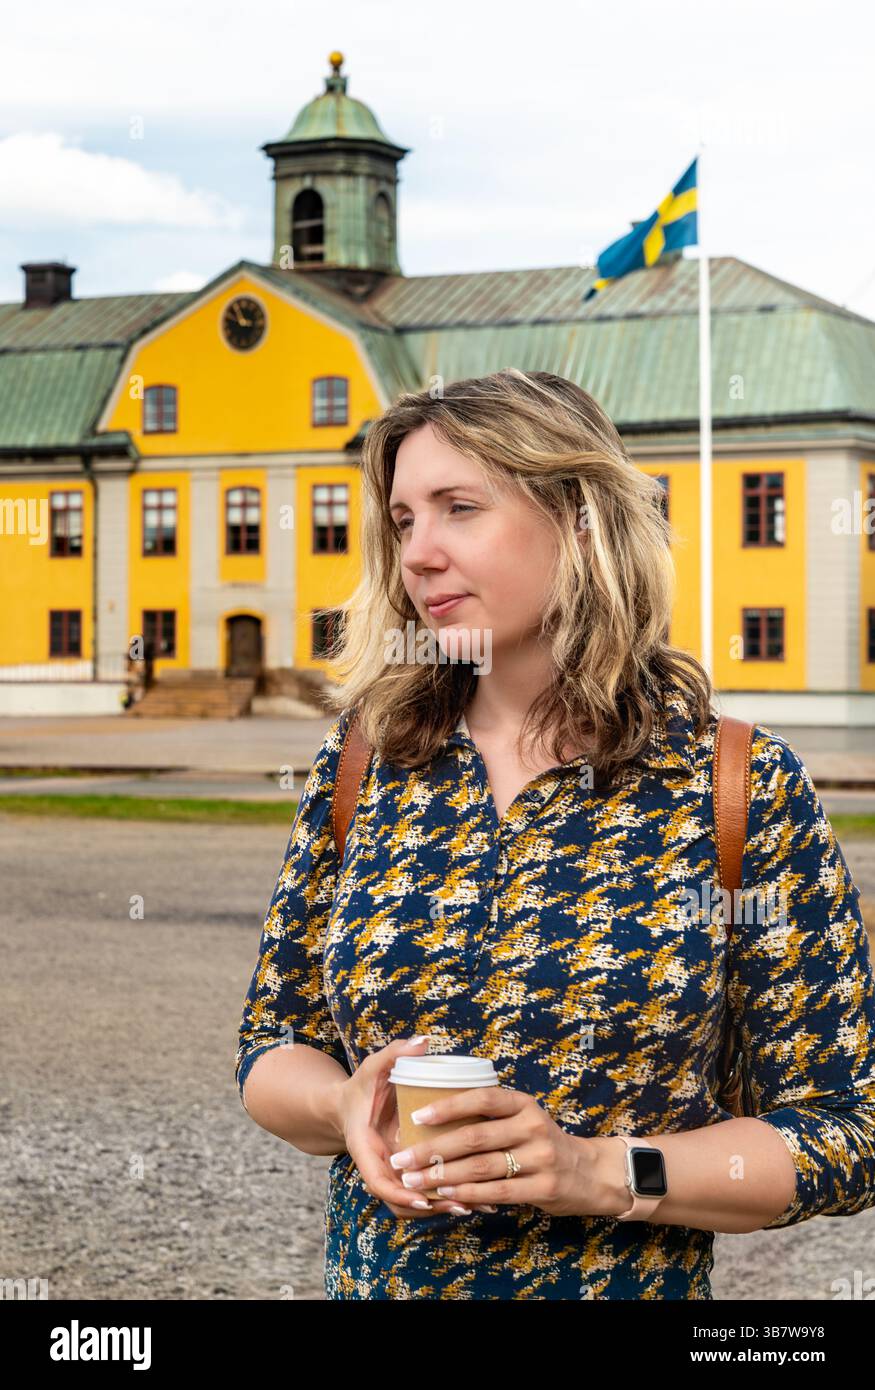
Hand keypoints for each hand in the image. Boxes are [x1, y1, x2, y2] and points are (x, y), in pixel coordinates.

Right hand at [333, 1037, 497, 1218]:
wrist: (349, 1106)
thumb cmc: (362, 1086)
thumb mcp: (373, 1067)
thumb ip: (394, 1054)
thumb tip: (422, 1041)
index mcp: (365, 1147)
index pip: (378, 1181)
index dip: (401, 1193)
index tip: (425, 1198)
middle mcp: (378, 1166)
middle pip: (400, 1199)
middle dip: (430, 1205)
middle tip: (462, 1204)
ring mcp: (392, 1172)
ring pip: (413, 1202)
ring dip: (440, 1206)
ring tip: (474, 1205)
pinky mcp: (405, 1172)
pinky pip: (421, 1192)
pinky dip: (442, 1199)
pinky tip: (472, 1199)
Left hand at [386, 1083, 606, 1216]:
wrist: (588, 1172)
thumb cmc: (541, 1143)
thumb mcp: (522, 1118)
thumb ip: (489, 1118)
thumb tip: (433, 1119)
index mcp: (523, 1103)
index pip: (482, 1098)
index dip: (448, 1106)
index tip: (416, 1116)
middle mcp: (532, 1126)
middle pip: (474, 1137)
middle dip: (432, 1149)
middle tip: (402, 1158)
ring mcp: (540, 1157)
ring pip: (481, 1167)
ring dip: (443, 1175)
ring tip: (415, 1180)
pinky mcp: (544, 1187)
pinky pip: (498, 1192)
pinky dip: (468, 1194)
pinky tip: (447, 1195)